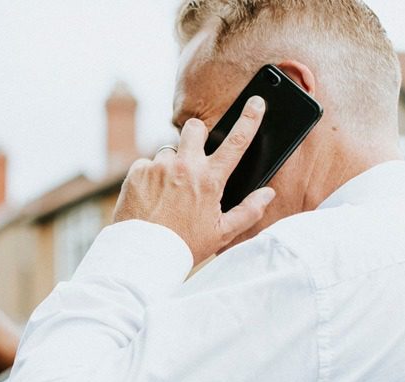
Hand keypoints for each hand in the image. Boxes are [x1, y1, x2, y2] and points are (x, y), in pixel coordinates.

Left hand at [111, 95, 275, 262]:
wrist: (143, 255)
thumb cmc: (185, 245)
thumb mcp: (222, 233)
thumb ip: (248, 211)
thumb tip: (267, 193)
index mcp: (210, 180)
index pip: (236, 142)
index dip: (250, 119)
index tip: (256, 102)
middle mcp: (184, 167)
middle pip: (195, 128)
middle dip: (197, 134)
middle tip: (194, 155)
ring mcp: (158, 167)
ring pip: (168, 151)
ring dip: (170, 165)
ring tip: (167, 194)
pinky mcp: (136, 172)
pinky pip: (146, 165)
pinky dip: (149, 177)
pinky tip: (150, 198)